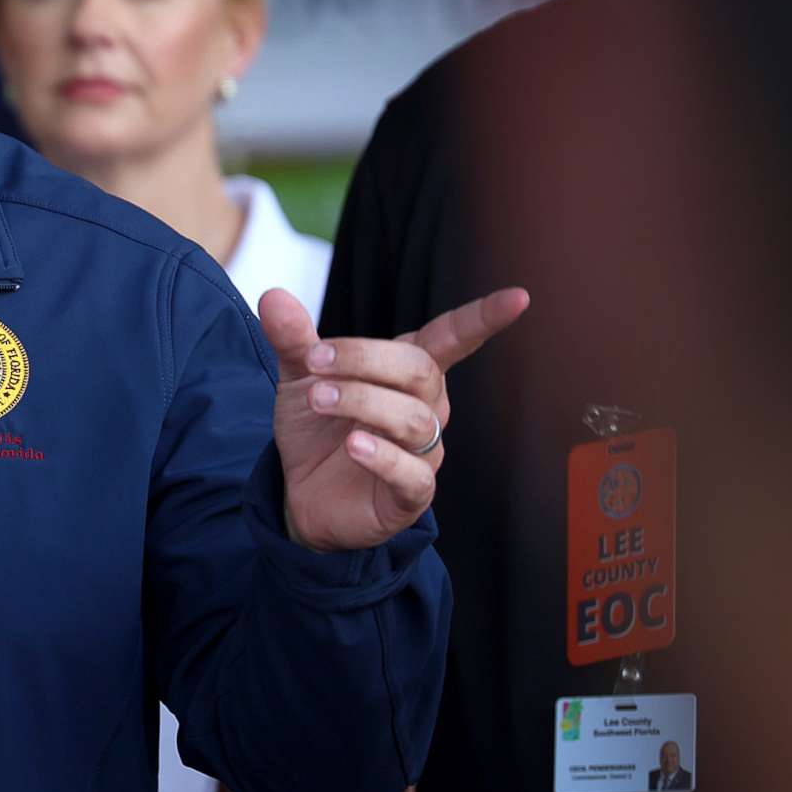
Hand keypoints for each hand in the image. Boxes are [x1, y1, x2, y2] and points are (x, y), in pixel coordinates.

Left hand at [259, 286, 529, 551]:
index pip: (453, 338)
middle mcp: (427, 408)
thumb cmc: (317, 428)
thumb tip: (273, 297)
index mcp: (407, 373)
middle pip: (420, 371)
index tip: (518, 297)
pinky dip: (383, 457)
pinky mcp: (410, 495)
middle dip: (365, 359)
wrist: (298, 492)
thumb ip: (294, 340)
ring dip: (362, 402)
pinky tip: (353, 446)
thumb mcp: (299, 378)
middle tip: (315, 363)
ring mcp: (423, 453)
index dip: (483, 318)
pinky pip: (413, 475)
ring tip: (319, 399)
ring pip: (414, 419)